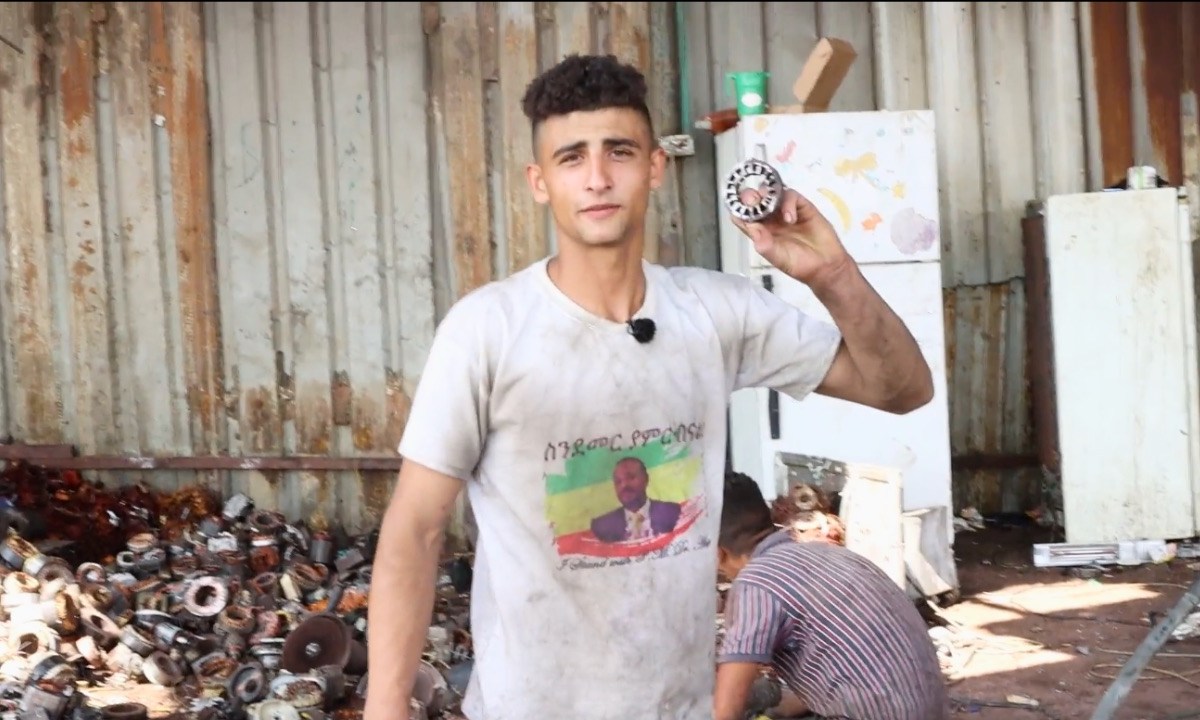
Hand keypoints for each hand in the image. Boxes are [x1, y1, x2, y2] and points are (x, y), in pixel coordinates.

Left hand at [732, 187, 853, 287]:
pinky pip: (791, 197)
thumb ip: (765, 245)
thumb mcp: (778, 258)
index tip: (737, 207)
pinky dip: (788, 203)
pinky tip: (790, 218)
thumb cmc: (800, 264)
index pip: (743, 217)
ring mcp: (786, 212)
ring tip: (768, 204)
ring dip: (768, 195)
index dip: (738, 210)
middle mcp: (771, 220)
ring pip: (773, 194)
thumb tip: (752, 229)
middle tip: (751, 199)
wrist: (826, 266)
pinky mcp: (802, 207)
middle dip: (751, 197)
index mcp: (761, 232)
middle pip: (756, 201)